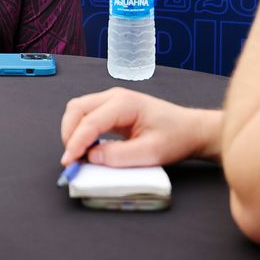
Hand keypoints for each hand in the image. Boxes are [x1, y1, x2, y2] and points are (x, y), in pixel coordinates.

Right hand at [59, 87, 220, 166]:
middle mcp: (114, 96)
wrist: (190, 129)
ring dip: (73, 131)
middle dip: (69, 134)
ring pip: (78, 110)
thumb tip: (91, 157)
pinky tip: (86, 147)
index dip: (76, 143)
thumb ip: (119, 156)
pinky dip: (80, 130)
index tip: (68, 162)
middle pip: (77, 109)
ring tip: (77, 154)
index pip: (90, 121)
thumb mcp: (150, 153)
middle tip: (70, 159)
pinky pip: (87, 115)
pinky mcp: (111, 109)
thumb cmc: (175, 137)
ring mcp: (112, 100)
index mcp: (124, 103)